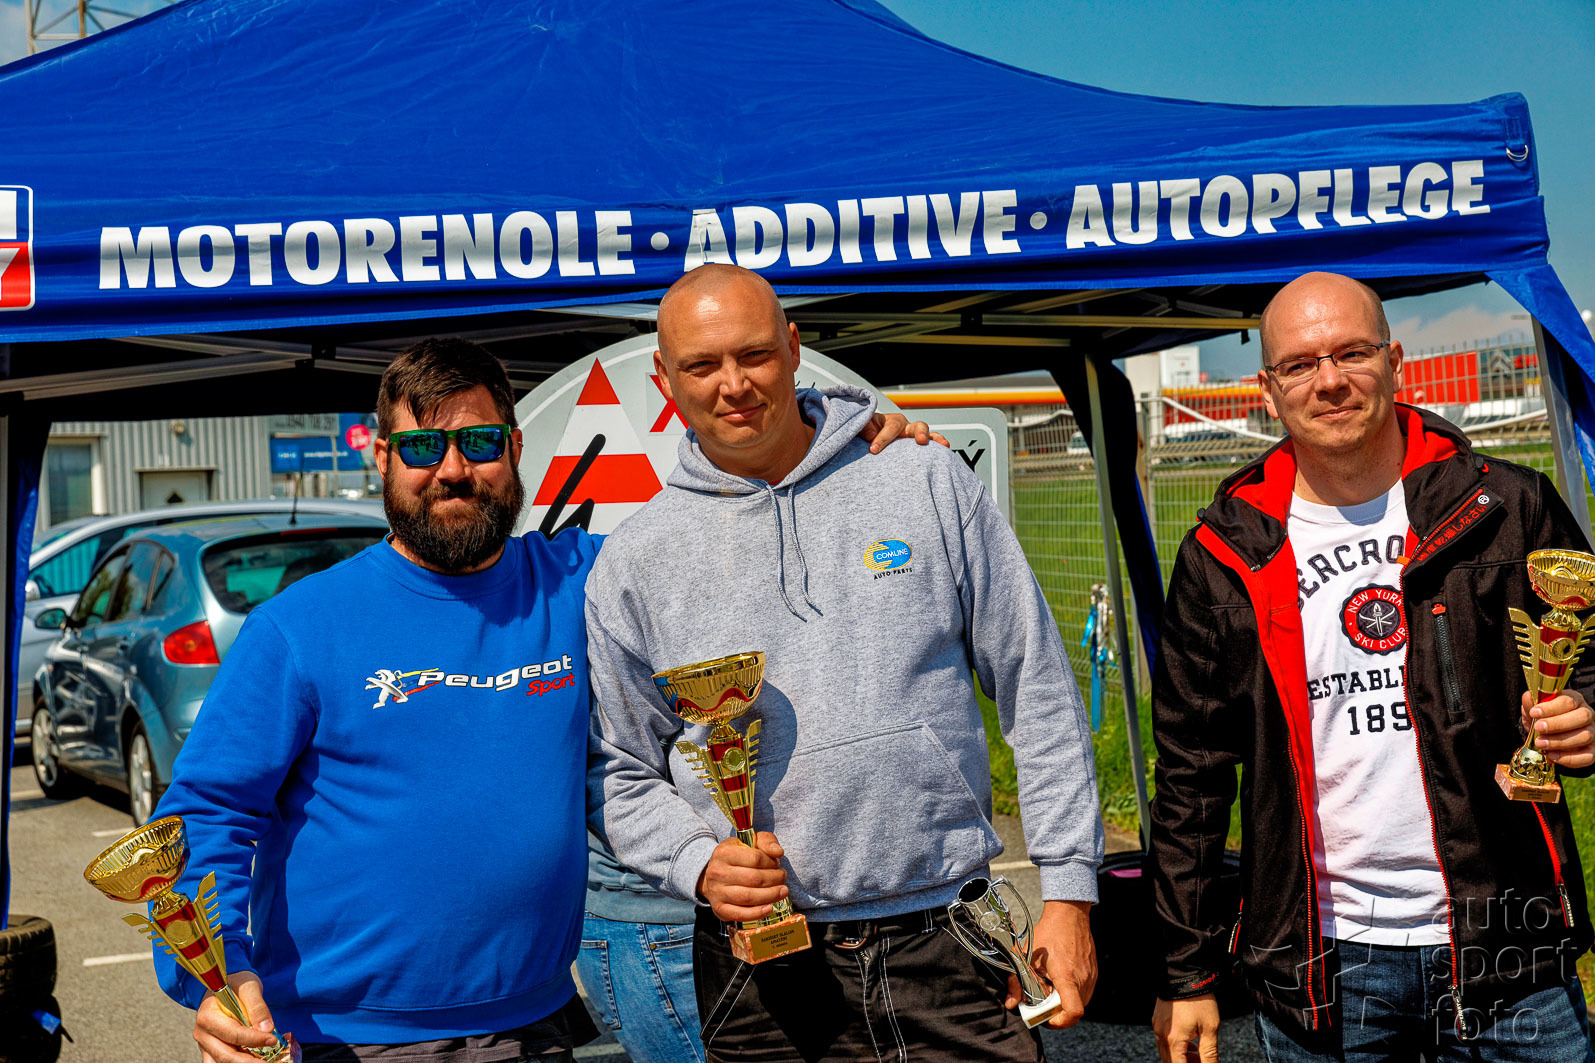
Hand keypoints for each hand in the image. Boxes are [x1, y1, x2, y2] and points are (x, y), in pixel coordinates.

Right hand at [194, 971, 292, 1062]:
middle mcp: (203, 1034)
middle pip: (225, 1055)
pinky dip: (238, 1062)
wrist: (227, 986)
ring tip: (264, 1061)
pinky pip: (222, 1062)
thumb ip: (257, 1007)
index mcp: (207, 1017)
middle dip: (248, 1061)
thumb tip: (267, 1029)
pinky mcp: (212, 1050)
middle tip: (269, 1062)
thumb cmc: (236, 985)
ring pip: (222, 1062)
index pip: (233, 1034)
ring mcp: (206, 1044)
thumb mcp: (249, 988)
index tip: (273, 1040)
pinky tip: (255, 1060)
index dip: (254, 1039)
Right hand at [695, 832, 788, 922]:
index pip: (755, 858)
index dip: (771, 862)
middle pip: (754, 878)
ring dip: (771, 895)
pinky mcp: (719, 908)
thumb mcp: (749, 841)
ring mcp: (717, 892)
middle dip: (775, 879)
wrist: (716, 875)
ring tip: (782, 891)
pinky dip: (757, 913)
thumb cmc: (737, 856)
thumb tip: (778, 852)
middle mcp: (717, 872)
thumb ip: (766, 841)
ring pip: (749, 897)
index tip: (777, 864)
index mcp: (724, 852)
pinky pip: (740, 914)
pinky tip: (769, 908)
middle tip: (783, 878)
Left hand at [862, 411, 949, 451]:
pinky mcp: (917, 448)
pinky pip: (930, 447)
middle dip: (919, 432)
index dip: (882, 438)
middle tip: (920, 441)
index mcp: (891, 421)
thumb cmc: (866, 433)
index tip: (874, 450)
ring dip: (934, 439)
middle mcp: (906, 428)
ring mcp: (913, 438)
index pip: (890, 428)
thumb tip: (869, 435)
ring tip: (942, 445)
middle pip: (917, 426)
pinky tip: (945, 452)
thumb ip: (863, 428)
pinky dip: (938, 448)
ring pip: (927, 435)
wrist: (869, 440)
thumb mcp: (861, 428)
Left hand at [1003, 899, 1094, 1028]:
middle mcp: (1083, 979)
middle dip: (1057, 1012)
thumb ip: (1017, 982)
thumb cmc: (1048, 933)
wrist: (1069, 914)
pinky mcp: (1094, 973)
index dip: (1060, 1022)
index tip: (1046, 1019)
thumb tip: (1011, 1004)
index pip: (1073, 1012)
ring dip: (1064, 1002)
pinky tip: (1058, 980)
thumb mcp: (1027, 956)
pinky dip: (1071, 993)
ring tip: (1050, 988)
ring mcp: (1091, 977)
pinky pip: (1084, 993)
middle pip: (1073, 1011)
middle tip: (1042, 1003)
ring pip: (1079, 1003)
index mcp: (1067, 977)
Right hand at [1153, 994, 1219, 1062]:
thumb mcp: (1210, 1028)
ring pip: (1165, 1052)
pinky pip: (1163, 1041)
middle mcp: (1162, 1036)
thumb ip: (1210, 1053)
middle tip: (1201, 1060)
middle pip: (1170, 1062)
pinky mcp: (1157, 1020)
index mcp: (1174, 1040)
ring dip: (1180, 1057)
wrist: (1185, 974)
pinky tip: (1189, 1042)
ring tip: (1197, 1053)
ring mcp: (1157, 1027)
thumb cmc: (1199, 1000)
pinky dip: (1175, 1046)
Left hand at [1521, 689, 1594, 768]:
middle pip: (1581, 717)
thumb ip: (1531, 702)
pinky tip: (1552, 756)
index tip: (1534, 712)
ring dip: (1560, 742)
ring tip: (1540, 743)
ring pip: (1584, 736)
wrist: (1548, 734)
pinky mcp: (1592, 750)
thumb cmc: (1543, 718)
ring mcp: (1592, 733)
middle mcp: (1587, 715)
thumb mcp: (1535, 708)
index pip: (1568, 701)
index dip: (1551, 707)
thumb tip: (1528, 698)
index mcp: (1575, 700)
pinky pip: (1588, 756)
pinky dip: (1570, 758)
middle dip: (1558, 724)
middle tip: (1538, 728)